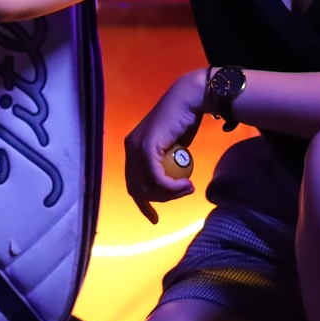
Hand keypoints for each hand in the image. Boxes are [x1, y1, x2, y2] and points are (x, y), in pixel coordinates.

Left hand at [125, 70, 206, 223]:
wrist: (189, 101)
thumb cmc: (185, 122)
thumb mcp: (173, 149)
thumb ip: (166, 165)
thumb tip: (168, 185)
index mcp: (133, 149)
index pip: (133, 182)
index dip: (142, 203)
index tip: (154, 219)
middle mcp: (130, 148)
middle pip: (138, 188)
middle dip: (159, 199)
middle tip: (181, 194)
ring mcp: (136, 147)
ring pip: (147, 185)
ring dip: (168, 194)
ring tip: (187, 189)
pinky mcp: (146, 147)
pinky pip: (156, 177)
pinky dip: (171, 187)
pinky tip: (185, 187)